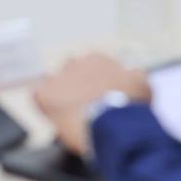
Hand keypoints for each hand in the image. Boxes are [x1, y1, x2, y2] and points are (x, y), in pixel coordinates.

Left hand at [33, 54, 150, 155]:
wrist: (113, 121)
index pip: (91, 68)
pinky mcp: (45, 95)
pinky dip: (44, 106)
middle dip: (76, 88)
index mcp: (98, 59)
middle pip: (71, 74)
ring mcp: (59, 78)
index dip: (94, 85)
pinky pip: (38, 97)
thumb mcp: (142, 85)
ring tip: (69, 116)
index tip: (98, 98)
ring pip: (55, 84)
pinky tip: (53, 117)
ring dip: (60, 97)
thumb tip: (134, 75)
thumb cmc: (130, 105)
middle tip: (83, 108)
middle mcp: (76, 62)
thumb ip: (135, 77)